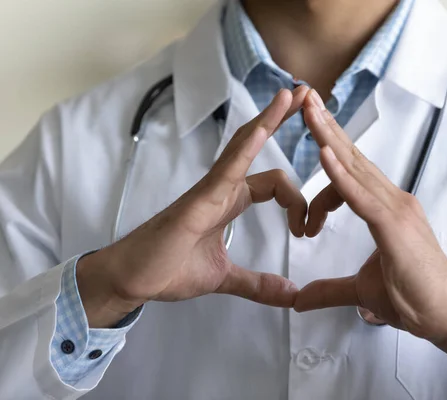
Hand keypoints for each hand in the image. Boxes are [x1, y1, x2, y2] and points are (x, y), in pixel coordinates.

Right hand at [78, 87, 309, 327]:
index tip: (305, 230)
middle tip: (307, 94)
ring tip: (294, 94)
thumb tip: (291, 295)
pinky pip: (226, 168)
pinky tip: (264, 127)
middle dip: (281, 120)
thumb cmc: (169, 269)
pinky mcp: (198, 200)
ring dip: (269, 119)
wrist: (132, 280)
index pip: (273, 183)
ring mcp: (209, 190)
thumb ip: (257, 284)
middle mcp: (221, 188)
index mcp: (229, 201)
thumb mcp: (225, 278)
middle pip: (255, 145)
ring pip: (242, 146)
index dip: (296, 200)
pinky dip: (246, 147)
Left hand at [294, 89, 446, 388]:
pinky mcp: (395, 226)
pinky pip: (362, 196)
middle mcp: (394, 201)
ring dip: (330, 138)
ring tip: (309, 111)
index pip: (352, 175)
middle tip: (306, 98)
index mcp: (387, 209)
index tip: (309, 142)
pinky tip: (323, 153)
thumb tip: (300, 300)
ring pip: (356, 168)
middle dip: (328, 127)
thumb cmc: (415, 299)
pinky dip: (340, 174)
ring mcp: (397, 210)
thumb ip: (329, 290)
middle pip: (354, 158)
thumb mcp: (362, 291)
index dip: (329, 159)